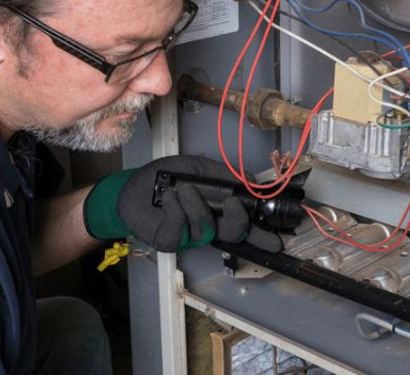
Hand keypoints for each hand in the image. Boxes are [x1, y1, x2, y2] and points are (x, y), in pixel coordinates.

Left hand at [84, 155, 281, 252]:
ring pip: (206, 229)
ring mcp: (188, 237)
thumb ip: (225, 174)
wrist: (133, 186)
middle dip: (238, 221)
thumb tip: (251, 179)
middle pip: (233, 233)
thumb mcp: (198, 168)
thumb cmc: (165, 178)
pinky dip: (176, 210)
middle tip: (234, 204)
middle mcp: (207, 226)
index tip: (277, 240)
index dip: (261, 235)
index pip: (244, 227)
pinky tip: (170, 197)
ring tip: (183, 189)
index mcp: (218, 212)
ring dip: (196, 206)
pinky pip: (180, 230)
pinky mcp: (169, 240)